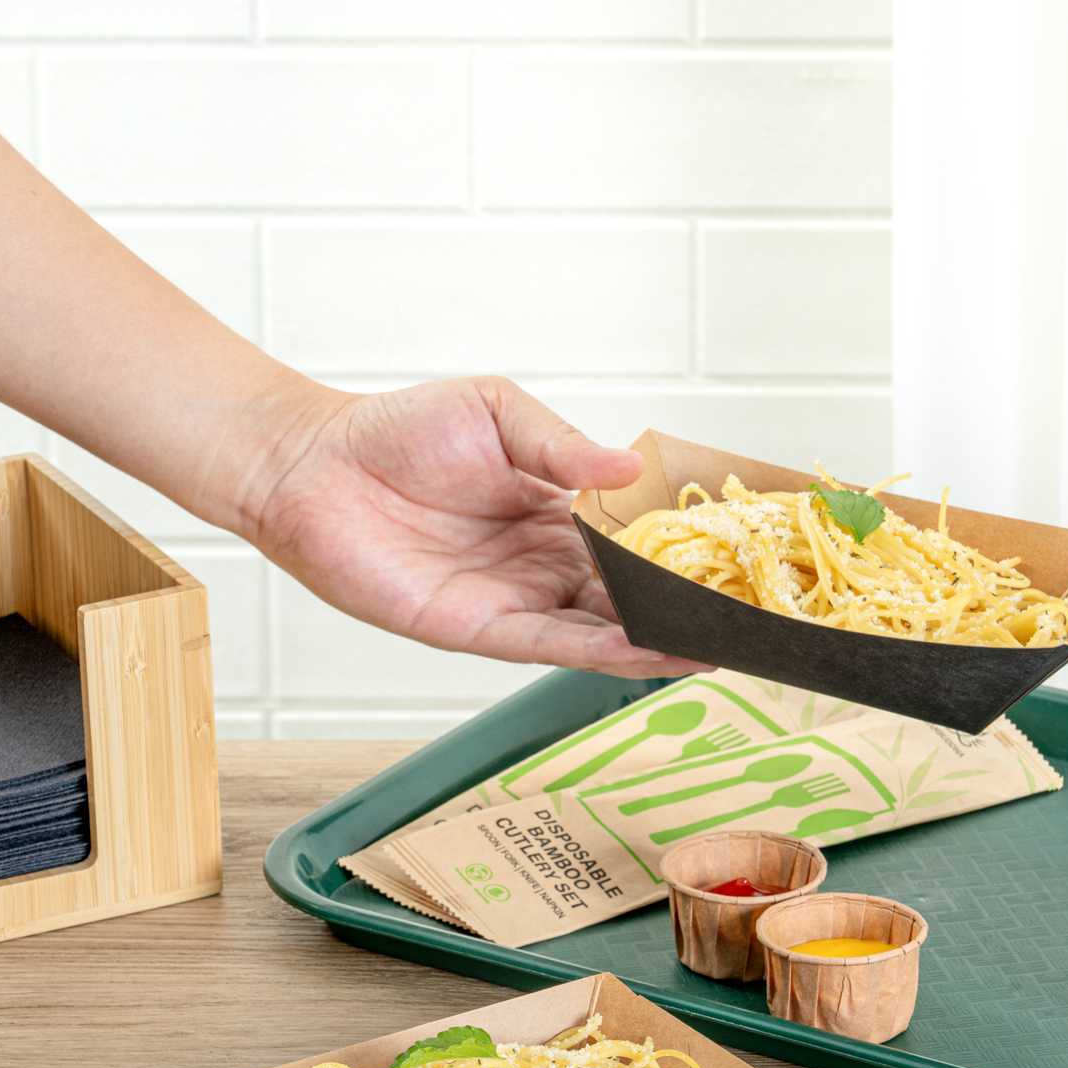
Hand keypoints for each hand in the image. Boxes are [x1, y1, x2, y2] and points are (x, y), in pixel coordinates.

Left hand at [244, 377, 707, 677]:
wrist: (313, 465)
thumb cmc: (396, 430)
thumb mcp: (498, 412)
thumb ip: (563, 447)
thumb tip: (632, 470)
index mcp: (556, 511)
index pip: (635, 541)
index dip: (684, 553)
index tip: (741, 560)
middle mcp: (543, 564)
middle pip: (630, 595)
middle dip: (687, 608)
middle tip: (755, 617)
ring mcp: (514, 601)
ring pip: (602, 630)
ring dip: (659, 640)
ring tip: (723, 646)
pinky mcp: (477, 629)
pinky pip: (550, 647)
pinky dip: (601, 654)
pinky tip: (650, 655)